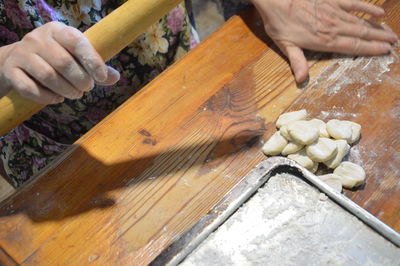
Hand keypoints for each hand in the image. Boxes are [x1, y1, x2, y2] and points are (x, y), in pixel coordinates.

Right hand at [0, 21, 119, 103]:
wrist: (20, 60)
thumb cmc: (57, 57)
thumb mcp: (77, 56)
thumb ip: (96, 66)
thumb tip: (115, 77)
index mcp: (57, 30)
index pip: (76, 42)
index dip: (92, 60)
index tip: (102, 77)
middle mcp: (38, 38)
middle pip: (63, 62)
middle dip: (80, 79)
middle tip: (87, 88)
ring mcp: (22, 54)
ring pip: (47, 75)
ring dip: (67, 90)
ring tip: (76, 94)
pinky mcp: (11, 70)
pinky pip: (30, 88)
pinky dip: (47, 97)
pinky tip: (58, 98)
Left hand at [249, 0, 397, 82]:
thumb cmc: (279, 23)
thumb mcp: (285, 46)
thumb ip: (297, 61)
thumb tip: (302, 79)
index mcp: (323, 40)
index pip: (352, 46)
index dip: (370, 50)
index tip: (384, 52)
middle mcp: (333, 27)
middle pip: (361, 34)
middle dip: (379, 40)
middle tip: (393, 43)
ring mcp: (335, 12)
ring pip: (361, 21)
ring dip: (377, 27)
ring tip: (390, 32)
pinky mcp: (333, 0)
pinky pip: (354, 4)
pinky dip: (367, 8)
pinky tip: (378, 13)